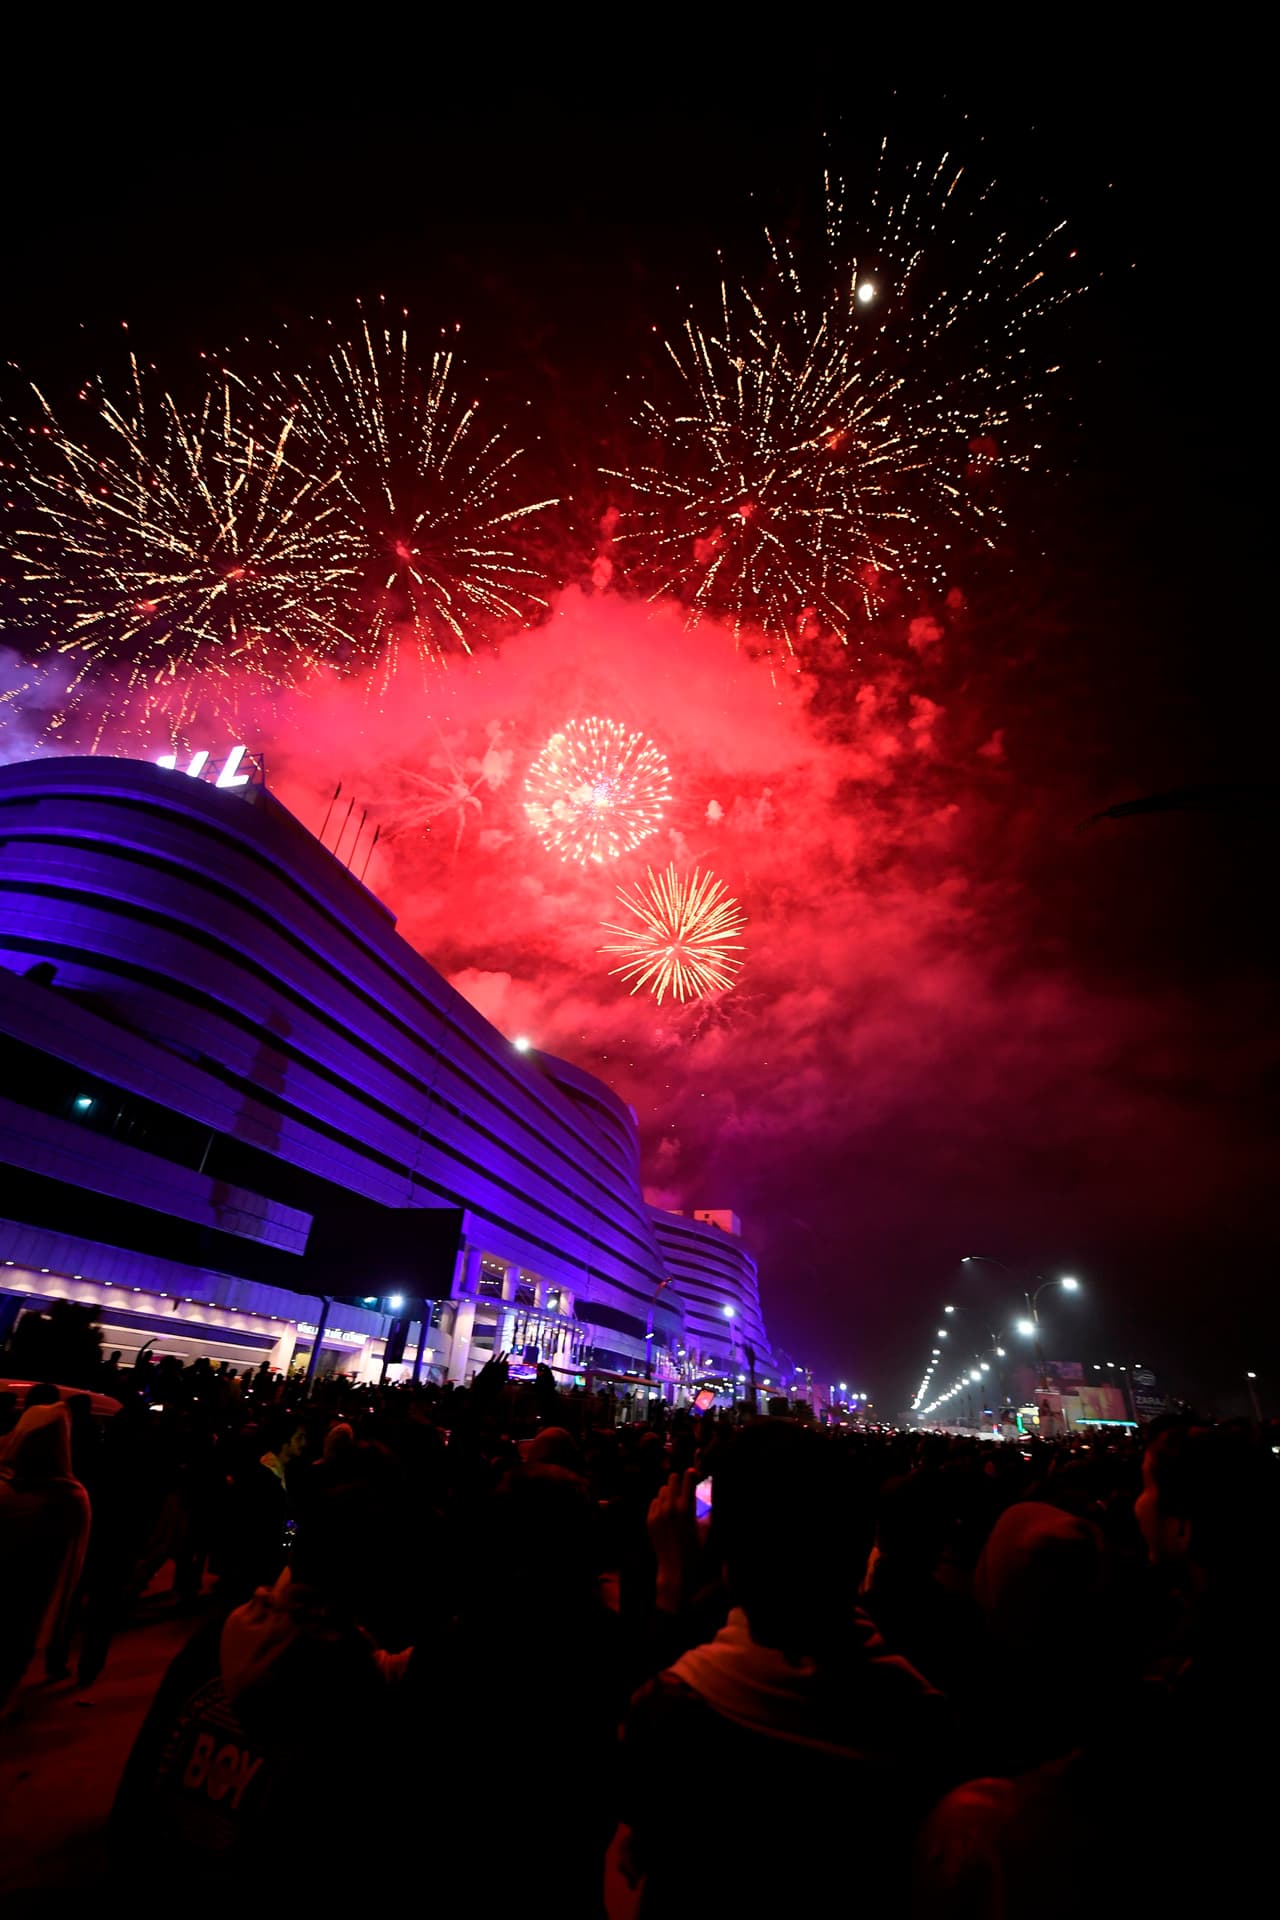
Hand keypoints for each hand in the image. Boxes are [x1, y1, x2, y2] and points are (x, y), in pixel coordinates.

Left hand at [647, 1468, 698, 1612]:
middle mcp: (670, 1507)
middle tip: (685, 1489)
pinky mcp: (650, 1520)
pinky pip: (654, 1502)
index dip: (692, 1474)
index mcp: (686, 1508)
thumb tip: (711, 1496)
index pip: (687, 1478)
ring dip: (670, 1493)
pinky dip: (661, 1504)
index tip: (695, 1474)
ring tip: (676, 1503)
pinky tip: (667, 1514)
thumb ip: (707, 1511)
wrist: (675, 1569)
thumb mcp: (705, 1529)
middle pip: (672, 1478)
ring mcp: (657, 1513)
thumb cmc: (695, 1551)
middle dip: (680, 1482)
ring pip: (662, 1489)